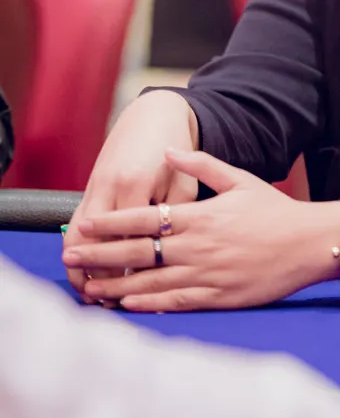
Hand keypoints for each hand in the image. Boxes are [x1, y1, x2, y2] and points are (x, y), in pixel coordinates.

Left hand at [62, 149, 339, 311]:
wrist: (308, 243)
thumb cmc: (274, 210)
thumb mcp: (239, 179)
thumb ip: (200, 165)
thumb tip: (169, 150)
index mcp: (200, 216)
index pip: (145, 219)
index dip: (111, 224)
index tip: (84, 226)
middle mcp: (198, 246)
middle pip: (139, 252)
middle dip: (101, 255)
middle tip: (70, 258)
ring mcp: (207, 273)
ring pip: (151, 281)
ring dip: (116, 285)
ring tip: (88, 288)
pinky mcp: (218, 296)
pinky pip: (176, 301)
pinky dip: (149, 304)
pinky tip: (127, 305)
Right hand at [63, 92, 198, 296]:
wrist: (153, 114)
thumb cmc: (176, 150)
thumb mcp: (184, 182)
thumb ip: (175, 217)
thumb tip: (166, 254)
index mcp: (136, 185)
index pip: (127, 240)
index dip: (130, 270)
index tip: (137, 295)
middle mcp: (109, 188)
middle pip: (93, 243)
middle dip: (98, 275)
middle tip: (106, 303)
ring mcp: (95, 187)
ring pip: (77, 235)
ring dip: (82, 265)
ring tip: (92, 293)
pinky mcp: (89, 187)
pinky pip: (77, 225)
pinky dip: (81, 249)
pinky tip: (90, 268)